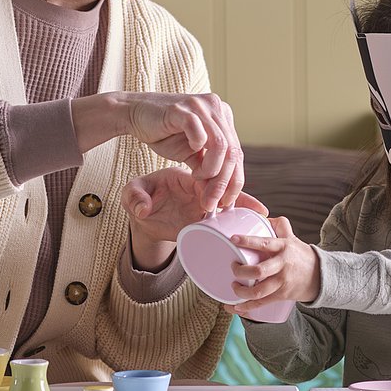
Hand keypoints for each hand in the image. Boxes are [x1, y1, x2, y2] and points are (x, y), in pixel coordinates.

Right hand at [113, 91, 244, 211]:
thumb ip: (208, 169)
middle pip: (232, 151)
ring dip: (212, 171)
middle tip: (211, 201)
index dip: (235, 181)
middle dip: (223, 183)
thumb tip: (221, 195)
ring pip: (221, 145)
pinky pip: (199, 133)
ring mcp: (200, 107)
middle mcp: (216, 108)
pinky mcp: (182, 110)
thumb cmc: (164, 134)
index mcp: (223, 117)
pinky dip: (197, 151)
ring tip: (197, 179)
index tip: (226, 202)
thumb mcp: (191, 155)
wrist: (135, 114)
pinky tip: (190, 160)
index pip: (237, 153)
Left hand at [122, 167, 267, 268]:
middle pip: (220, 183)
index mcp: (183, 176)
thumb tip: (144, 209)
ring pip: (229, 194)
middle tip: (238, 208)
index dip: (207, 187)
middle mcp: (198, 184)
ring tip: (258, 212)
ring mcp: (205, 196)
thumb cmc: (139, 196)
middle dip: (229, 195)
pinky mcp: (208, 209)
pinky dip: (244, 208)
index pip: (201, 177)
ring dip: (242, 202)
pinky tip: (258, 214)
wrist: (143, 211)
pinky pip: (230, 206)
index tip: (210, 203)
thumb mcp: (131, 194)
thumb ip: (134, 197)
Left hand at [228, 217, 321, 311]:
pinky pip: (261, 303)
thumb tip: (262, 216)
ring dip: (241, 291)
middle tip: (233, 267)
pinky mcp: (281, 295)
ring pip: (259, 291)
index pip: (264, 243)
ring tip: (234, 286)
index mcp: (283, 247)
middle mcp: (282, 265)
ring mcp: (282, 282)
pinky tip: (235, 307)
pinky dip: (246, 307)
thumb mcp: (292, 238)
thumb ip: (279, 226)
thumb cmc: (301, 255)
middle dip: (241, 271)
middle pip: (259, 271)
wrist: (320, 276)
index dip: (248, 241)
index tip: (233, 239)